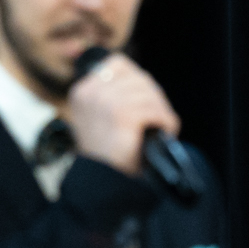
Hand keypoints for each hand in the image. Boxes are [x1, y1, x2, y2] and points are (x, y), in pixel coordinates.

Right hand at [66, 52, 180, 175]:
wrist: (100, 183)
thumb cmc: (104, 156)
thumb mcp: (98, 119)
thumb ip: (111, 97)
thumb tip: (142, 84)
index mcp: (82, 91)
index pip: (117, 64)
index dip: (137, 78)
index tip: (146, 96)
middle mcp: (91, 92)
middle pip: (138, 78)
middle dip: (154, 97)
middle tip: (160, 116)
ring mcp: (106, 102)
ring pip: (150, 94)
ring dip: (162, 112)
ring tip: (163, 126)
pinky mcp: (123, 115)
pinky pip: (155, 111)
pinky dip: (166, 122)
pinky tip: (165, 132)